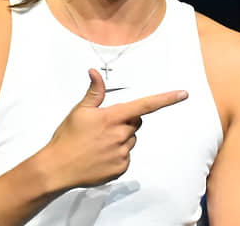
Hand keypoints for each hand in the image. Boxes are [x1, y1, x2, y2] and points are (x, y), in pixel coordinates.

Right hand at [43, 69, 187, 189]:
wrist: (56, 168)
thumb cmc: (67, 137)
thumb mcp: (80, 111)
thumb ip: (94, 92)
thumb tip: (94, 71)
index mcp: (113, 117)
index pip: (145, 105)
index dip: (166, 99)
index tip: (183, 94)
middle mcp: (121, 135)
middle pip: (135, 123)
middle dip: (125, 122)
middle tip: (103, 127)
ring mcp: (122, 153)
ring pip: (131, 140)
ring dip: (120, 139)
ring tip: (98, 144)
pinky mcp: (121, 168)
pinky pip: (126, 157)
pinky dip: (117, 155)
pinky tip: (100, 156)